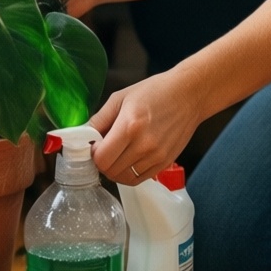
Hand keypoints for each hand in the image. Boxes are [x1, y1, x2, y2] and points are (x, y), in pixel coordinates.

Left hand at [90, 68, 203, 184]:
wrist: (189, 95)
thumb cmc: (156, 91)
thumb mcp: (121, 97)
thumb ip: (99, 118)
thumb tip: (81, 135)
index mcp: (129, 126)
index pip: (101, 158)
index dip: (93, 154)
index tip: (95, 145)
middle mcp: (144, 145)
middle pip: (110, 171)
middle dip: (102, 162)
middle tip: (105, 149)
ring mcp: (156, 156)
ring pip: (124, 178)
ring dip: (115, 169)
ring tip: (118, 154)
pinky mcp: (165, 162)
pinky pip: (139, 179)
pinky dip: (129, 174)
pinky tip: (130, 159)